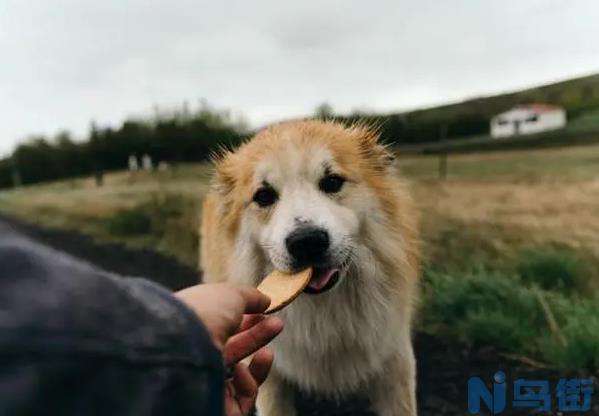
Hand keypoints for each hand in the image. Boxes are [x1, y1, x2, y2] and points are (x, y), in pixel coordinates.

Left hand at [176, 283, 283, 415]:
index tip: (266, 311)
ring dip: (259, 366)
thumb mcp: (230, 295)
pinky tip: (240, 371)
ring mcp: (205, 383)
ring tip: (266, 354)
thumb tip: (265, 300)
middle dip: (258, 337)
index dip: (248, 319)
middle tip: (277, 325)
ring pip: (241, 379)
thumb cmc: (200, 315)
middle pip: (234, 350)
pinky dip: (247, 384)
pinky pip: (241, 400)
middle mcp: (197, 357)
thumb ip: (250, 297)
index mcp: (194, 330)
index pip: (225, 328)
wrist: (180, 346)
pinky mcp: (216, 407)